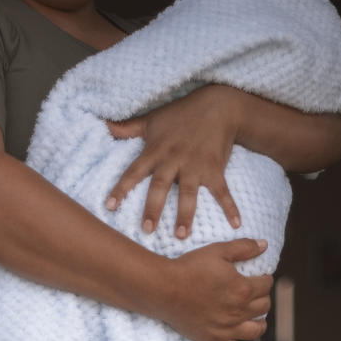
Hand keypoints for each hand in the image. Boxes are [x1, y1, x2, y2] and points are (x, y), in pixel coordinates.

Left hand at [106, 85, 240, 238]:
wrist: (218, 105)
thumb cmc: (180, 114)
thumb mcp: (152, 119)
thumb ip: (128, 128)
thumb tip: (104, 126)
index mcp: (156, 151)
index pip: (134, 172)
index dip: (121, 189)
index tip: (109, 207)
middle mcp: (173, 159)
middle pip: (160, 186)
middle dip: (153, 208)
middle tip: (147, 230)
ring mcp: (195, 165)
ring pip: (188, 193)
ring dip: (185, 214)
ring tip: (181, 236)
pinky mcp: (215, 169)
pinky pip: (222, 191)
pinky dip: (230, 207)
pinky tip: (236, 224)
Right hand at [156, 238, 271, 340]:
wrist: (166, 289)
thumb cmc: (191, 268)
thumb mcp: (219, 251)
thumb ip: (244, 248)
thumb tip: (264, 246)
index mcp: (243, 289)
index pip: (266, 285)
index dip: (265, 279)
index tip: (260, 277)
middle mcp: (239, 312)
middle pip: (264, 306)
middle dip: (263, 298)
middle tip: (256, 294)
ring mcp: (228, 329)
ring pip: (256, 329)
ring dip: (261, 322)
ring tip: (257, 318)